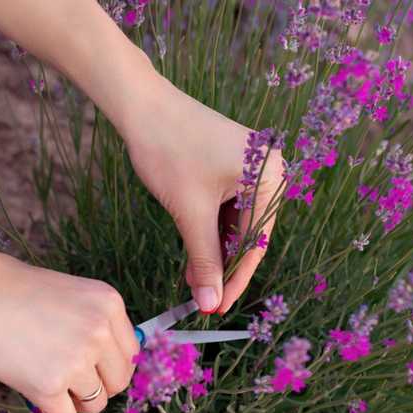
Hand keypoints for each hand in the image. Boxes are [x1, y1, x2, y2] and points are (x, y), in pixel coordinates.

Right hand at [0, 247, 139, 412]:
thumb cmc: (17, 291)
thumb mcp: (73, 294)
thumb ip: (98, 324)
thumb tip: (113, 363)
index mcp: (110, 305)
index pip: (132, 353)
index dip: (112, 365)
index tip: (95, 368)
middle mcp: (100, 332)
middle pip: (119, 382)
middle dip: (98, 386)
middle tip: (72, 380)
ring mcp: (77, 359)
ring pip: (96, 403)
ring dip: (76, 401)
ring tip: (51, 382)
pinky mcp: (49, 385)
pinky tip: (39, 397)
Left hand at [123, 76, 284, 314]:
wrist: (142, 105)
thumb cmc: (169, 149)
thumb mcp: (190, 212)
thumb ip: (204, 260)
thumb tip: (210, 301)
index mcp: (270, 177)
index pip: (257, 242)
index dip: (236, 279)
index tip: (218, 306)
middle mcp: (269, 170)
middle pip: (250, 234)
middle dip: (224, 266)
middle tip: (204, 297)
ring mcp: (251, 166)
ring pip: (236, 223)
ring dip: (215, 251)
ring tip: (195, 279)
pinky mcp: (232, 165)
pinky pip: (228, 207)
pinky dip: (211, 230)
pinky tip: (195, 253)